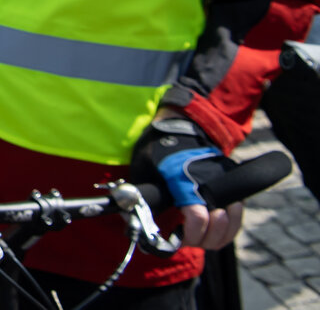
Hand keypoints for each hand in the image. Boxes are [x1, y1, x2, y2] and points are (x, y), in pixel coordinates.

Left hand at [130, 116, 244, 248]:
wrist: (182, 126)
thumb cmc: (158, 150)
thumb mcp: (143, 169)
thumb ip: (141, 196)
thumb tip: (131, 224)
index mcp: (183, 179)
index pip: (198, 217)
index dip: (191, 235)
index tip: (179, 238)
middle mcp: (208, 181)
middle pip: (218, 223)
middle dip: (203, 239)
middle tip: (188, 240)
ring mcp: (223, 182)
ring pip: (232, 221)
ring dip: (218, 237)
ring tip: (201, 239)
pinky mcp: (232, 183)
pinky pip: (237, 213)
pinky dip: (229, 228)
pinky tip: (214, 234)